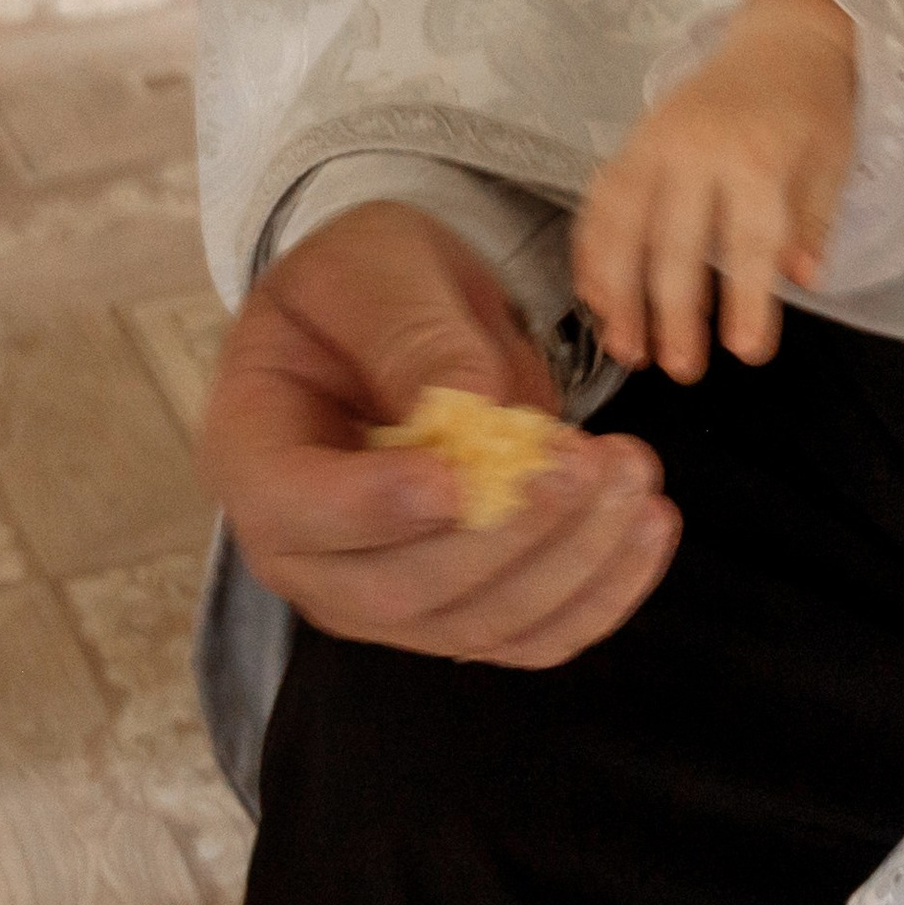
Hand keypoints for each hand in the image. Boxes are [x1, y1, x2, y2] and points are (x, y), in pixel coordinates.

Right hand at [199, 203, 677, 665]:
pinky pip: (529, 634)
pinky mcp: (460, 609)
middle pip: (396, 594)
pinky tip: (649, 528)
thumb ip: (412, 334)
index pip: (294, 511)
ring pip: (476, 625)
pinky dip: (598, 595)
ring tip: (635, 476)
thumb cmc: (366, 286)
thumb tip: (473, 406)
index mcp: (254, 456)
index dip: (371, 509)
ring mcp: (381, 595)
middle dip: (505, 537)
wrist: (400, 316)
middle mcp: (307, 552)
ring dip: (571, 564)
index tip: (458, 479)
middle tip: (587, 463)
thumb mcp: (375, 270)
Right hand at [573, 0, 856, 381]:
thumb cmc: (812, 109)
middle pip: (675, 243)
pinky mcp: (629, 144)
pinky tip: (595, 299)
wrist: (779, 40)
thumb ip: (812, 222)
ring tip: (626, 350)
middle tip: (681, 370)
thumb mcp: (831, 162)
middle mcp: (695, 150)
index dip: (747, 301)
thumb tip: (803, 281)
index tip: (747, 354)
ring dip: (618, 294)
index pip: (748, 241)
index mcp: (756, 156)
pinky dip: (591, 254)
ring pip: (621, 228)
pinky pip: (598, 204)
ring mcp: (653, 145)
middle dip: (674, 315)